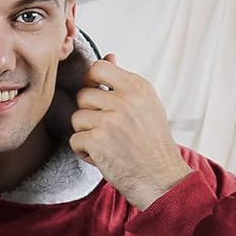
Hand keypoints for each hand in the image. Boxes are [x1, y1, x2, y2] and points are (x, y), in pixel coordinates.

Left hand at [59, 53, 192, 209]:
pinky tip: (101, 158)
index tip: (96, 99)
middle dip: (88, 114)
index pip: (99, 68)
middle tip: (105, 130)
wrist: (161, 179)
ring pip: (77, 118)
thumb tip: (109, 56)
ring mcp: (111, 119)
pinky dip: (84, 153)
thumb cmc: (151, 145)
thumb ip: (124, 83)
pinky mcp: (98, 141)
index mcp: (137, 87)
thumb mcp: (146, 106)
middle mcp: (125, 99)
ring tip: (105, 145)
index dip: (91, 82)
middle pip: (83, 95)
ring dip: (85, 134)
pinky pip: (75, 140)